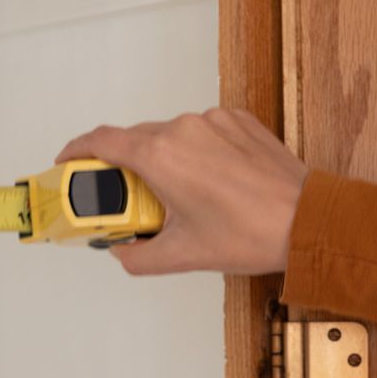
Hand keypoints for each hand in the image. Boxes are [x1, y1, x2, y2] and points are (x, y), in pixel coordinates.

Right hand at [56, 108, 308, 275]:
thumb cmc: (251, 234)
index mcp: (160, 157)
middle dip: (123, 167)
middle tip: (126, 198)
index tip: (68, 163)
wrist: (308, 221)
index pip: (100, 142)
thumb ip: (136, 257)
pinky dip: (194, 152)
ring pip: (168, 135)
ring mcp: (213, 121)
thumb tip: (121, 250)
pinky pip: (200, 131)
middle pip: (133, 140)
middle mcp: (183, 129)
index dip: (76, 151)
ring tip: (176, 195)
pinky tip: (208, 180)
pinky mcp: (237, 121)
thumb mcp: (181, 256)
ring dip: (162, 160)